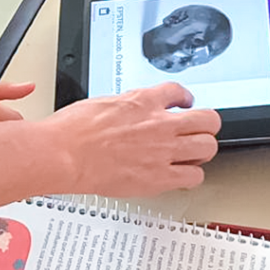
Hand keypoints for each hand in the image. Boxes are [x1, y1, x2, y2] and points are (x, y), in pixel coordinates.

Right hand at [46, 82, 220, 197]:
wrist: (62, 154)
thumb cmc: (70, 130)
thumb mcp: (100, 103)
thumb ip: (124, 107)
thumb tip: (128, 111)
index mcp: (142, 101)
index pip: (178, 91)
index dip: (185, 98)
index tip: (184, 104)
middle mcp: (159, 124)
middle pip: (207, 120)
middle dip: (205, 125)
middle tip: (198, 130)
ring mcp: (162, 151)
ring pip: (207, 147)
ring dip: (202, 150)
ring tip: (193, 154)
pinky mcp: (159, 178)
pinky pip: (194, 177)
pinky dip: (190, 176)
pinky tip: (181, 175)